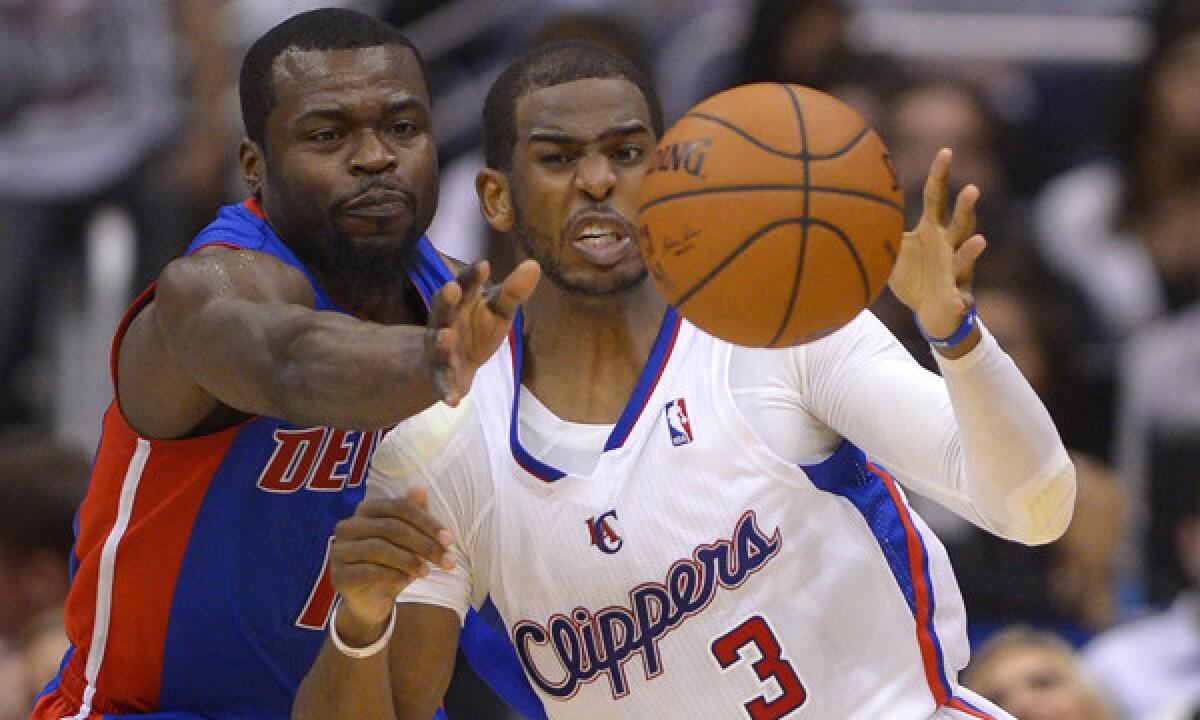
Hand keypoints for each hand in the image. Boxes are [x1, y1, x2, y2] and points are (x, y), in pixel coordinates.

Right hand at [329, 487, 454, 644]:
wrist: (372, 600)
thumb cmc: (393, 563)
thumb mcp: (409, 539)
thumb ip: (415, 514)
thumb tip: (419, 487)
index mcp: (366, 509)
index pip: (400, 507)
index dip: (428, 522)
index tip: (450, 540)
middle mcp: (348, 526)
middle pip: (392, 527)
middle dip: (424, 545)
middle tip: (447, 561)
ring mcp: (339, 550)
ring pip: (379, 548)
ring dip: (409, 561)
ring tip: (426, 572)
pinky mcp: (338, 575)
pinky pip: (368, 571)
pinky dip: (392, 575)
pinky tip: (406, 580)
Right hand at [427, 259, 539, 405]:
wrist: (457, 365)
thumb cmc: (478, 329)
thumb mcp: (498, 310)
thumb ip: (513, 291)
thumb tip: (534, 264)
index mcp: (462, 302)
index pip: (466, 284)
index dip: (473, 275)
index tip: (485, 265)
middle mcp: (446, 321)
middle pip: (442, 307)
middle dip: (446, 299)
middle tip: (451, 288)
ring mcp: (440, 349)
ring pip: (437, 343)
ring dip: (440, 340)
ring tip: (445, 336)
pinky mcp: (442, 375)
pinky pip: (442, 383)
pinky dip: (446, 391)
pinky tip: (453, 402)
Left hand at [887, 148, 986, 337]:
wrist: (929, 312)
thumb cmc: (912, 274)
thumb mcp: (892, 248)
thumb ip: (879, 228)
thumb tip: (844, 204)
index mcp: (933, 230)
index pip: (937, 197)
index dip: (941, 174)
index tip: (946, 151)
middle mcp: (950, 246)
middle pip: (962, 223)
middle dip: (967, 207)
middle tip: (972, 189)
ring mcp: (957, 271)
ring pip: (967, 257)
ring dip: (972, 250)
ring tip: (980, 240)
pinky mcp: (958, 297)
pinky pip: (960, 299)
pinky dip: (959, 301)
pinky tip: (958, 302)